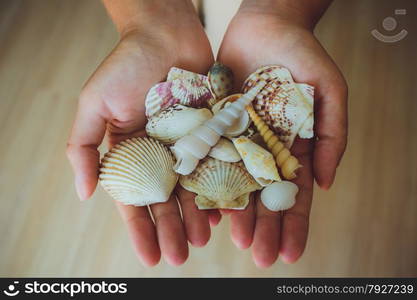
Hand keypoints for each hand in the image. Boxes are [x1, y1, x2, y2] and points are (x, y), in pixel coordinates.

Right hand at [66, 5, 220, 265]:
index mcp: (132, 153)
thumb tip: (83, 194)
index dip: (140, 230)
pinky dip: (221, 186)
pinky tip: (225, 209)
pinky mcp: (212, 132)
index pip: (135, 199)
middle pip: (167, 200)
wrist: (165, 33)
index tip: (149, 257)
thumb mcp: (94, 105)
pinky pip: (218, 165)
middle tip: (180, 256)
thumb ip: (83, 148)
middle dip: (172, 229)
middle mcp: (161, 154)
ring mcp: (188, 145)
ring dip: (197, 215)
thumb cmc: (126, 66)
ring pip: (194, 187)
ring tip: (203, 239)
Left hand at [217, 4, 346, 266]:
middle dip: (265, 227)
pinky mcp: (215, 126)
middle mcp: (265, 149)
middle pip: (265, 197)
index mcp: (293, 147)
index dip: (296, 224)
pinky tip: (208, 207)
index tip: (292, 253)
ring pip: (236, 183)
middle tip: (261, 256)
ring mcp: (239, 140)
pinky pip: (211, 159)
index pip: (296, 194)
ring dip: (238, 214)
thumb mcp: (329, 92)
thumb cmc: (302, 55)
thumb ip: (331, 136)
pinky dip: (209, 182)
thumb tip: (326, 183)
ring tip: (236, 240)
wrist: (266, 24)